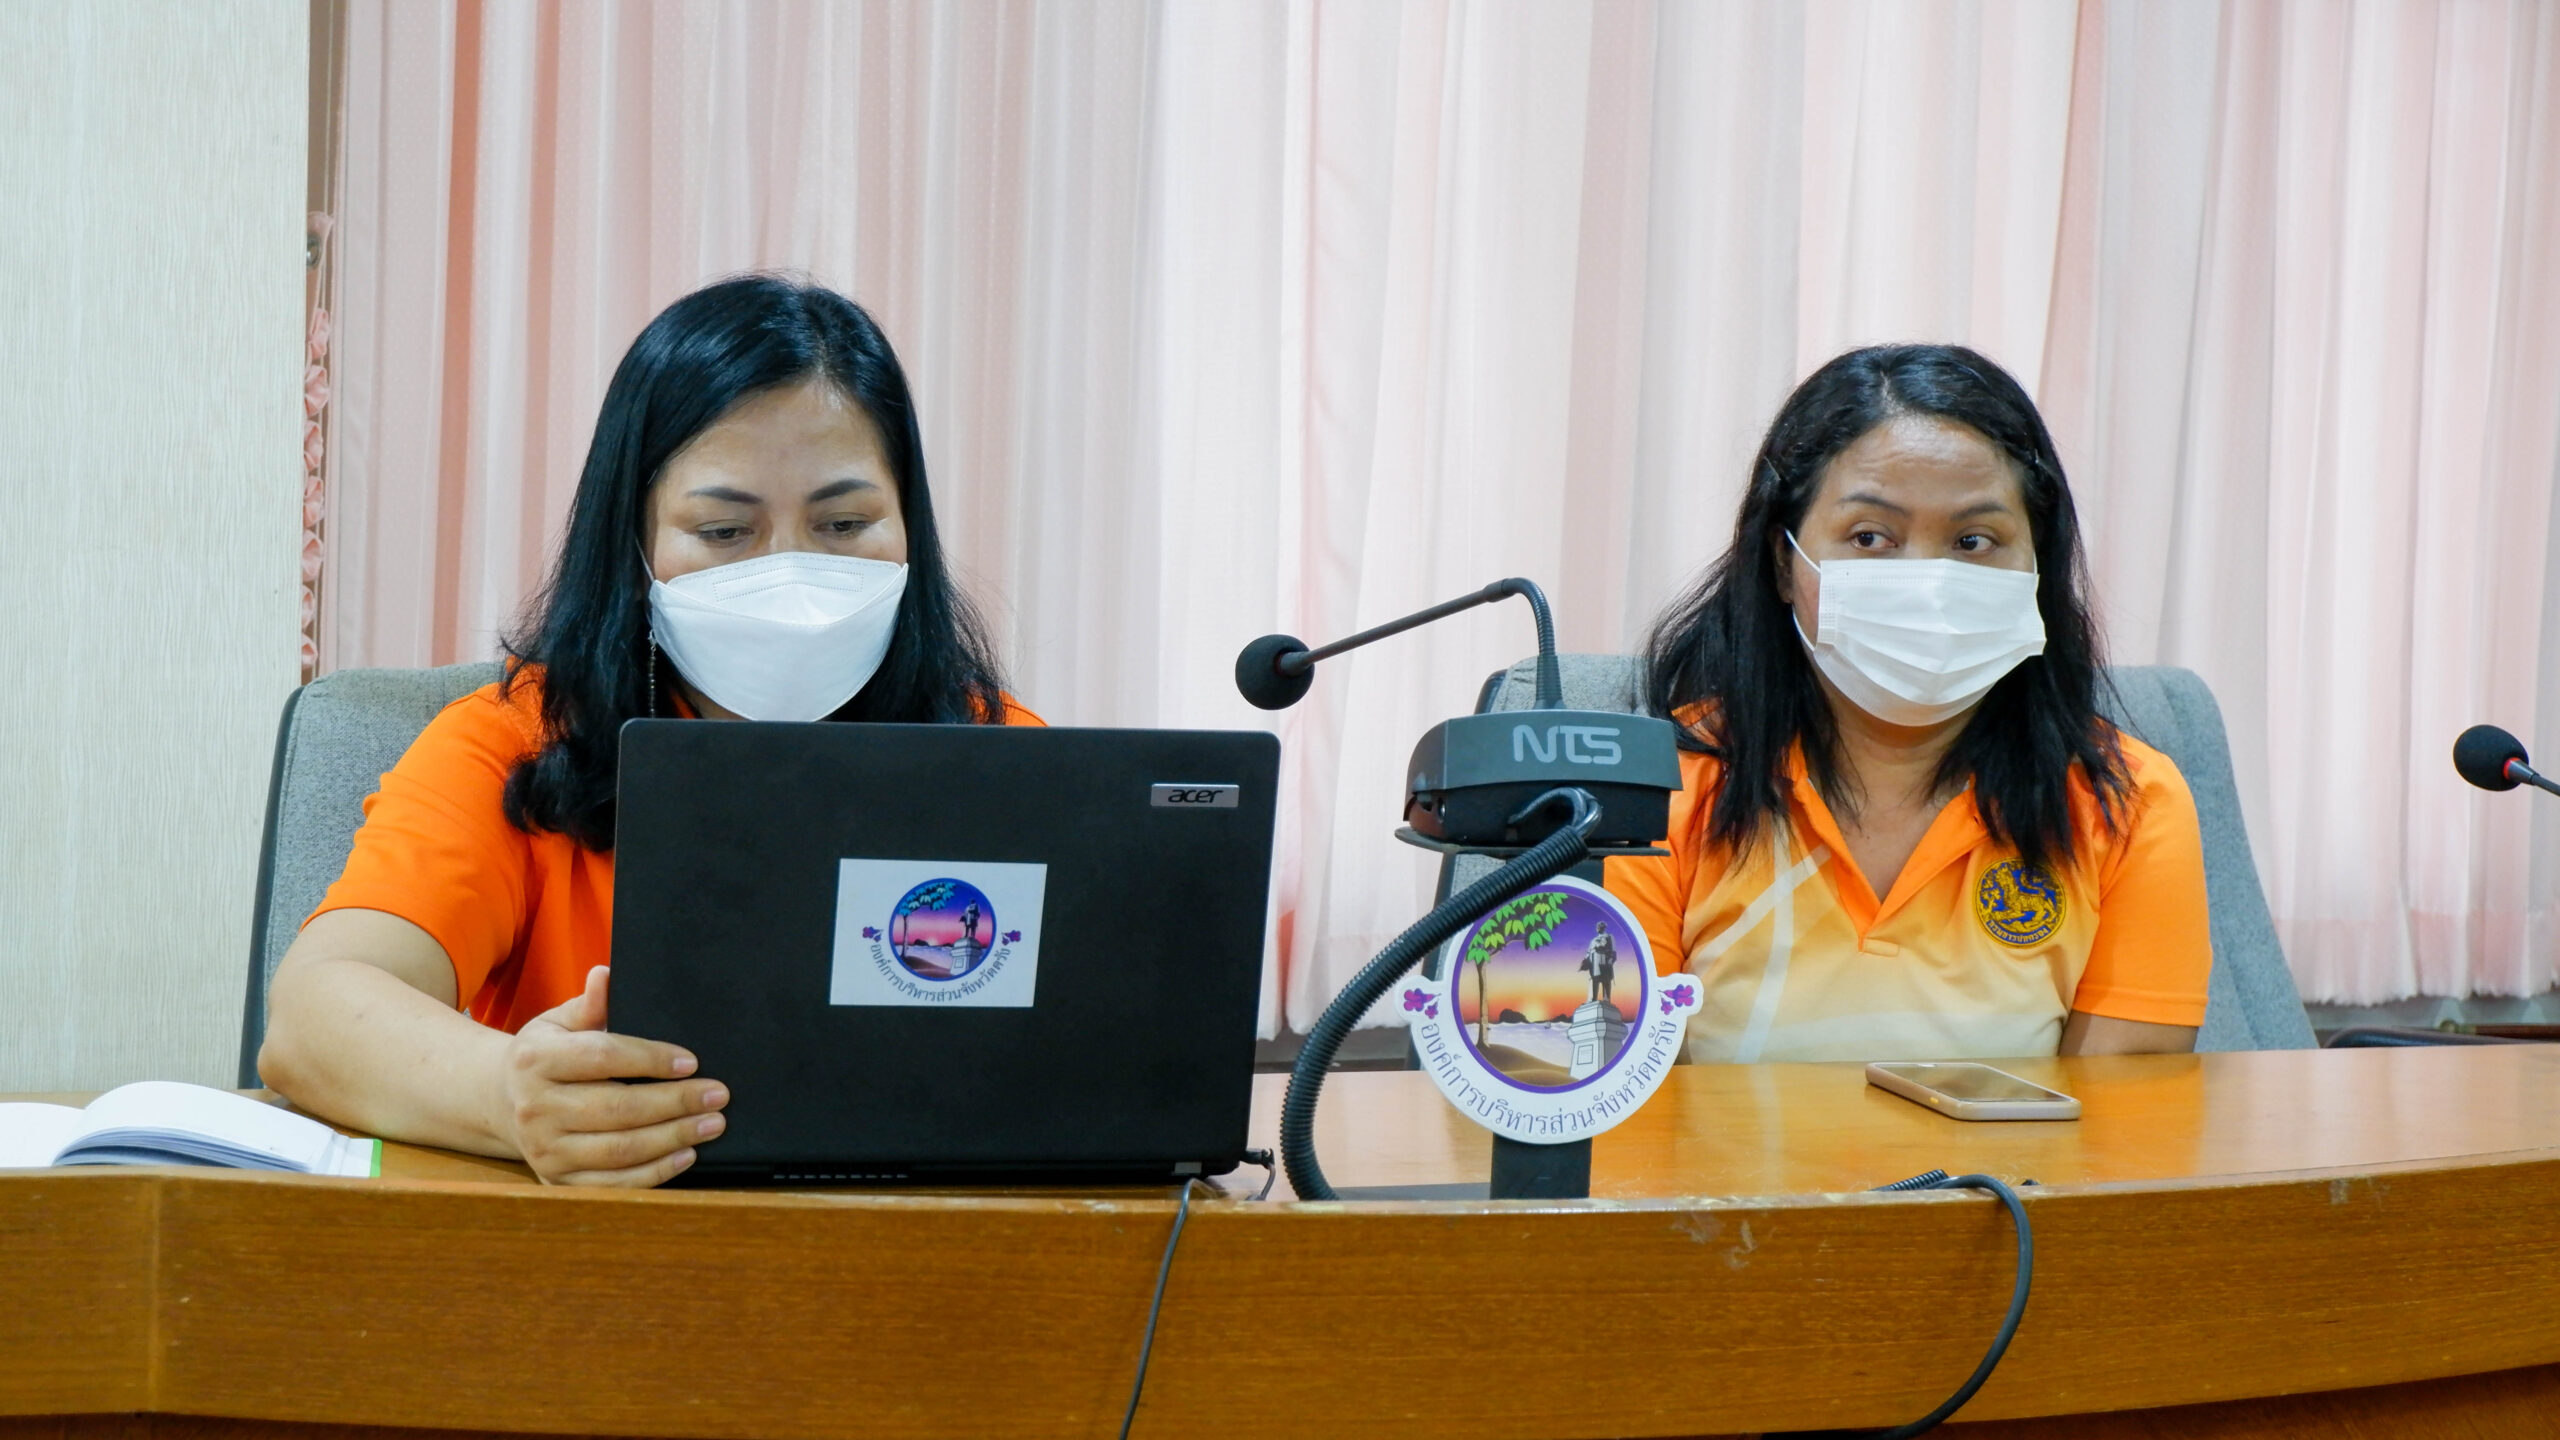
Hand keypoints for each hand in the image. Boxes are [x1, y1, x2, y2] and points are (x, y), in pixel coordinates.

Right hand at [492, 965, 729, 1185]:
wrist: (503, 1102)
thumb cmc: (546, 1056)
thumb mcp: (558, 1023)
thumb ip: (589, 1004)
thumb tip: (606, 975)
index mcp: (535, 1061)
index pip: (602, 1057)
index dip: (650, 1060)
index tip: (692, 1062)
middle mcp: (535, 1108)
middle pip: (618, 1108)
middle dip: (675, 1103)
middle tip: (718, 1095)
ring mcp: (544, 1150)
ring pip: (620, 1149)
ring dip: (674, 1138)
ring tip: (712, 1123)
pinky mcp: (557, 1180)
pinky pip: (614, 1184)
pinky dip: (655, 1172)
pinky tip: (685, 1154)